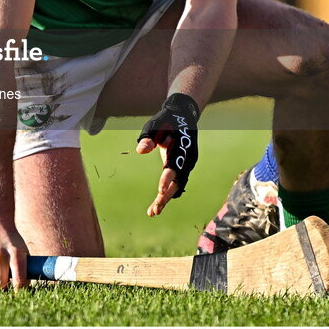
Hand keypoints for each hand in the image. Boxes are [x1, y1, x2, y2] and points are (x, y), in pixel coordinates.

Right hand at [0, 218, 29, 289]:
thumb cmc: (10, 240)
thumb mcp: (22, 250)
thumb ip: (23, 269)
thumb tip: (25, 290)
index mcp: (16, 253)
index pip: (19, 280)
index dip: (18, 293)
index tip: (18, 298)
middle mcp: (1, 253)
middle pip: (0, 284)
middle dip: (2, 291)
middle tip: (3, 292)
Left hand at [136, 93, 199, 216]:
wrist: (182, 116)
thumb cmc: (166, 121)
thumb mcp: (155, 125)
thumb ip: (148, 137)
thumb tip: (140, 150)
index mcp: (180, 148)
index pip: (174, 166)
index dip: (167, 178)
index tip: (159, 190)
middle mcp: (187, 159)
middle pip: (178, 182)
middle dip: (166, 196)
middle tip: (154, 210)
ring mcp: (187, 165)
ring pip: (178, 186)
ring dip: (166, 199)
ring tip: (153, 212)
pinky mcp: (184, 168)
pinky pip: (177, 183)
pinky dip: (168, 193)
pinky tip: (158, 205)